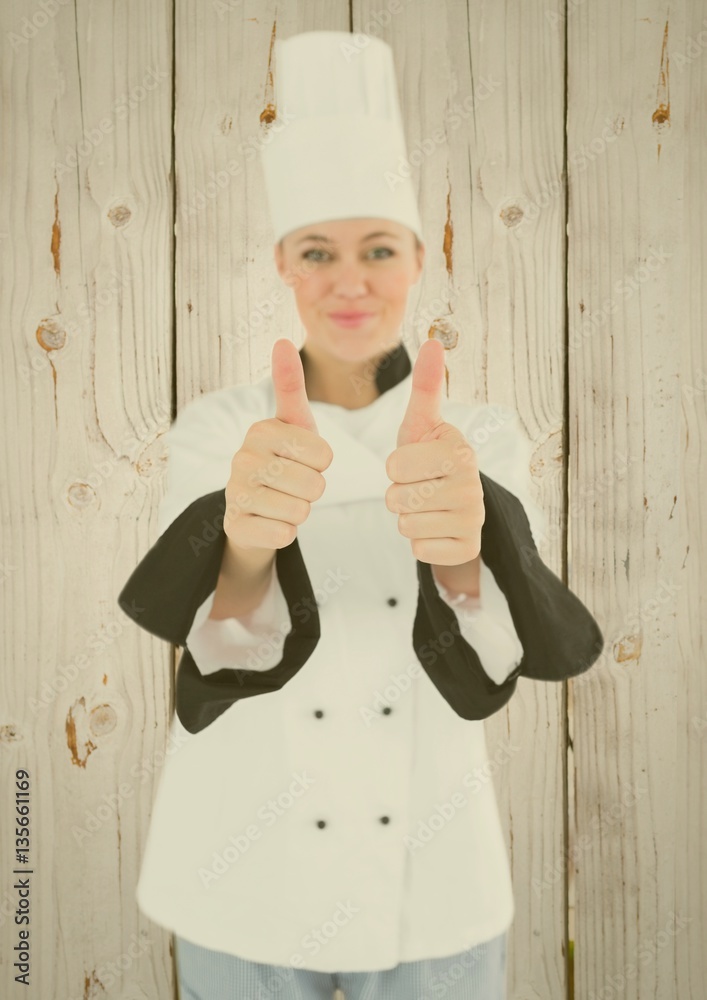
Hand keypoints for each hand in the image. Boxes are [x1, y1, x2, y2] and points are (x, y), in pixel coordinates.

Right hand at [223, 339, 332, 551]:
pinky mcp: (235, 526)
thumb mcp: (294, 424)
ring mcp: (234, 493)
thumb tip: (282, 339)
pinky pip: (283, 534)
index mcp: (260, 430)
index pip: (324, 455)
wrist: (252, 511)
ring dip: (300, 511)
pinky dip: (285, 532)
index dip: (323, 464)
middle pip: (313, 484)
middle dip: (312, 490)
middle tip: (293, 485)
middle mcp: (242, 458)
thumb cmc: (282, 462)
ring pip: (300, 510)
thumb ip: (291, 385)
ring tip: (282, 501)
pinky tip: (271, 522)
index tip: (303, 460)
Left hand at [384, 338, 484, 566]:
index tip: (414, 463)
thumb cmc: (429, 460)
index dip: (395, 466)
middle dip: (399, 495)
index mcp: (459, 452)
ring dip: (408, 519)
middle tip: (419, 488)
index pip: (395, 466)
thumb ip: (425, 387)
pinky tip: (435, 528)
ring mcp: (473, 520)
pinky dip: (421, 542)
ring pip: (405, 526)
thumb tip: (433, 340)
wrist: (454, 508)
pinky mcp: (468, 548)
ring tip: (426, 507)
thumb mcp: (423, 425)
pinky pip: (419, 550)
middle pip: (397, 498)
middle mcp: (472, 486)